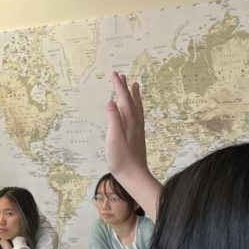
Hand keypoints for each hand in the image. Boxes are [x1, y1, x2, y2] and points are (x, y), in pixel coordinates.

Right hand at [105, 71, 162, 217]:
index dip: (118, 86)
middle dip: (125, 88)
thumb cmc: (121, 158)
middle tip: (122, 75)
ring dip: (134, 95)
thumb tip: (110, 101)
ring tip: (134, 85)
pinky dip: (136, 107)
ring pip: (136, 107)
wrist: (134, 175)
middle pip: (131, 100)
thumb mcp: (114, 138)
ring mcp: (137, 129)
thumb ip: (113, 119)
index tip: (114, 74)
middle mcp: (135, 122)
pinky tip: (134, 110)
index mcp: (129, 121)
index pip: (123, 99)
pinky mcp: (137, 135)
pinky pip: (137, 115)